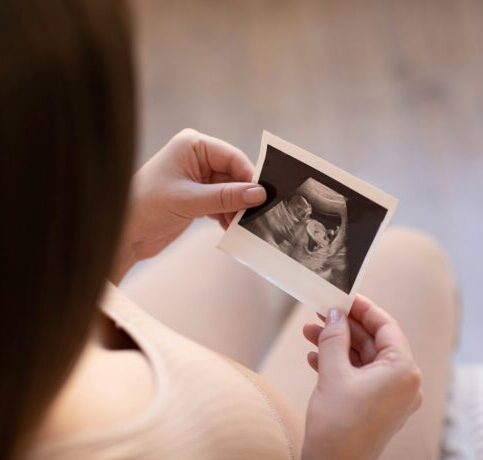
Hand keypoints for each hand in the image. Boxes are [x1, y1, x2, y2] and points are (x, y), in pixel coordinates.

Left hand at [112, 129, 265, 281]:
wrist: (124, 233)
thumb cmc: (147, 207)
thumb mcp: (189, 201)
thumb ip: (226, 197)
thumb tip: (259, 194)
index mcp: (192, 145)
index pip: (232, 157)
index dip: (249, 176)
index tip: (263, 196)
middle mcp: (197, 158)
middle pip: (233, 174)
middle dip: (243, 195)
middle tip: (255, 215)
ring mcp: (197, 178)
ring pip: (229, 190)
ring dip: (235, 208)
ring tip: (240, 225)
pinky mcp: (197, 196)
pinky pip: (221, 202)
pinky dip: (226, 214)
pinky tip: (229, 227)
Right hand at [302, 296, 421, 459]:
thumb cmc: (338, 425)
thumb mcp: (333, 372)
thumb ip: (335, 337)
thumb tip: (334, 314)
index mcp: (402, 370)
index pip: (385, 326)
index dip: (363, 308)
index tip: (343, 297)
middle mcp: (402, 381)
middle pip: (372, 341)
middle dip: (342, 327)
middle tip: (320, 313)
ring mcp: (390, 395)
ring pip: (362, 357)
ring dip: (335, 344)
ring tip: (309, 333)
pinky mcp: (376, 404)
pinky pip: (358, 374)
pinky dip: (337, 363)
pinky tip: (314, 357)